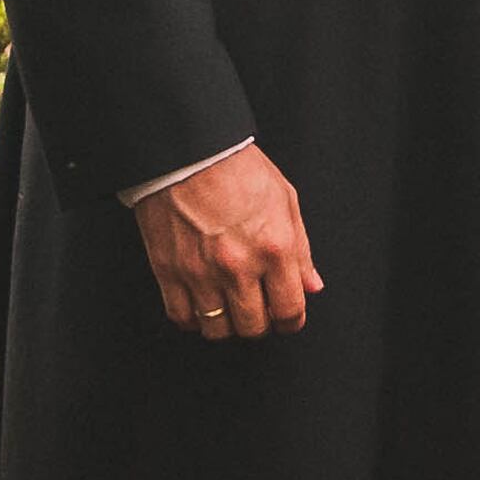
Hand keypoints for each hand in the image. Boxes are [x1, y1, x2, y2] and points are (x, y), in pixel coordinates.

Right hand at [133, 144, 323, 340]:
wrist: (188, 150)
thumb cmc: (236, 167)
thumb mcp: (285, 200)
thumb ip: (300, 249)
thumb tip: (310, 285)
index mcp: (274, 247)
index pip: (290, 310)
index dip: (291, 321)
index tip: (287, 318)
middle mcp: (238, 266)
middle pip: (254, 327)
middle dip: (261, 324)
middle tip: (259, 310)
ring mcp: (201, 272)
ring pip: (217, 329)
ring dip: (227, 324)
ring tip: (229, 308)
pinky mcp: (168, 271)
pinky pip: (182, 317)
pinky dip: (192, 319)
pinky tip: (200, 305)